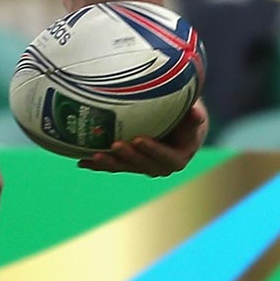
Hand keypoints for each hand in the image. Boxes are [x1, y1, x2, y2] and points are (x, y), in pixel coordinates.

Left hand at [79, 100, 208, 176]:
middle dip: (128, 157)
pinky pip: (114, 164)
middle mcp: (160, 165)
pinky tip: (82, 161)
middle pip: (143, 165)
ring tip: (94, 156)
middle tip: (115, 145)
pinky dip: (98, 164)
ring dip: (110, 163)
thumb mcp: (193, 113)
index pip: (167, 158)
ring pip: (125, 167)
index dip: (153, 151)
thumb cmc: (187, 115)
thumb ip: (195, 115)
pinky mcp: (128, 162)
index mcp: (178, 157)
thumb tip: (197, 113)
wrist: (179, 124)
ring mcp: (142, 165)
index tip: (139, 139)